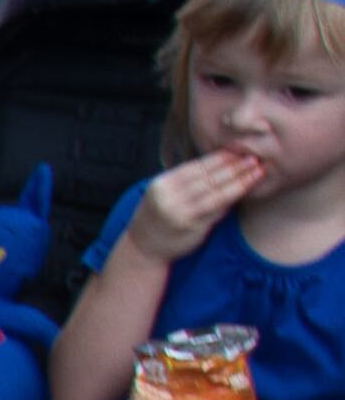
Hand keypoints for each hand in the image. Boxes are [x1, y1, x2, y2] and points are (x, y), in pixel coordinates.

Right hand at [121, 146, 264, 263]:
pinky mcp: (191, 226)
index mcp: (163, 184)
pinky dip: (232, 198)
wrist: (142, 248)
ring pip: (216, 192)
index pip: (197, 166)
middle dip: (234, 166)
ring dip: (240, 181)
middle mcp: (170, 196)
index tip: (240, 151)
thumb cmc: (158, 218)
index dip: (221, 157)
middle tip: (255, 158)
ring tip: (257, 172)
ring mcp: (180, 212)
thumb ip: (187, 182)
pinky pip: (216, 209)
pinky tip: (244, 190)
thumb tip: (222, 166)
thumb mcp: (165, 195)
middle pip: (208, 177)